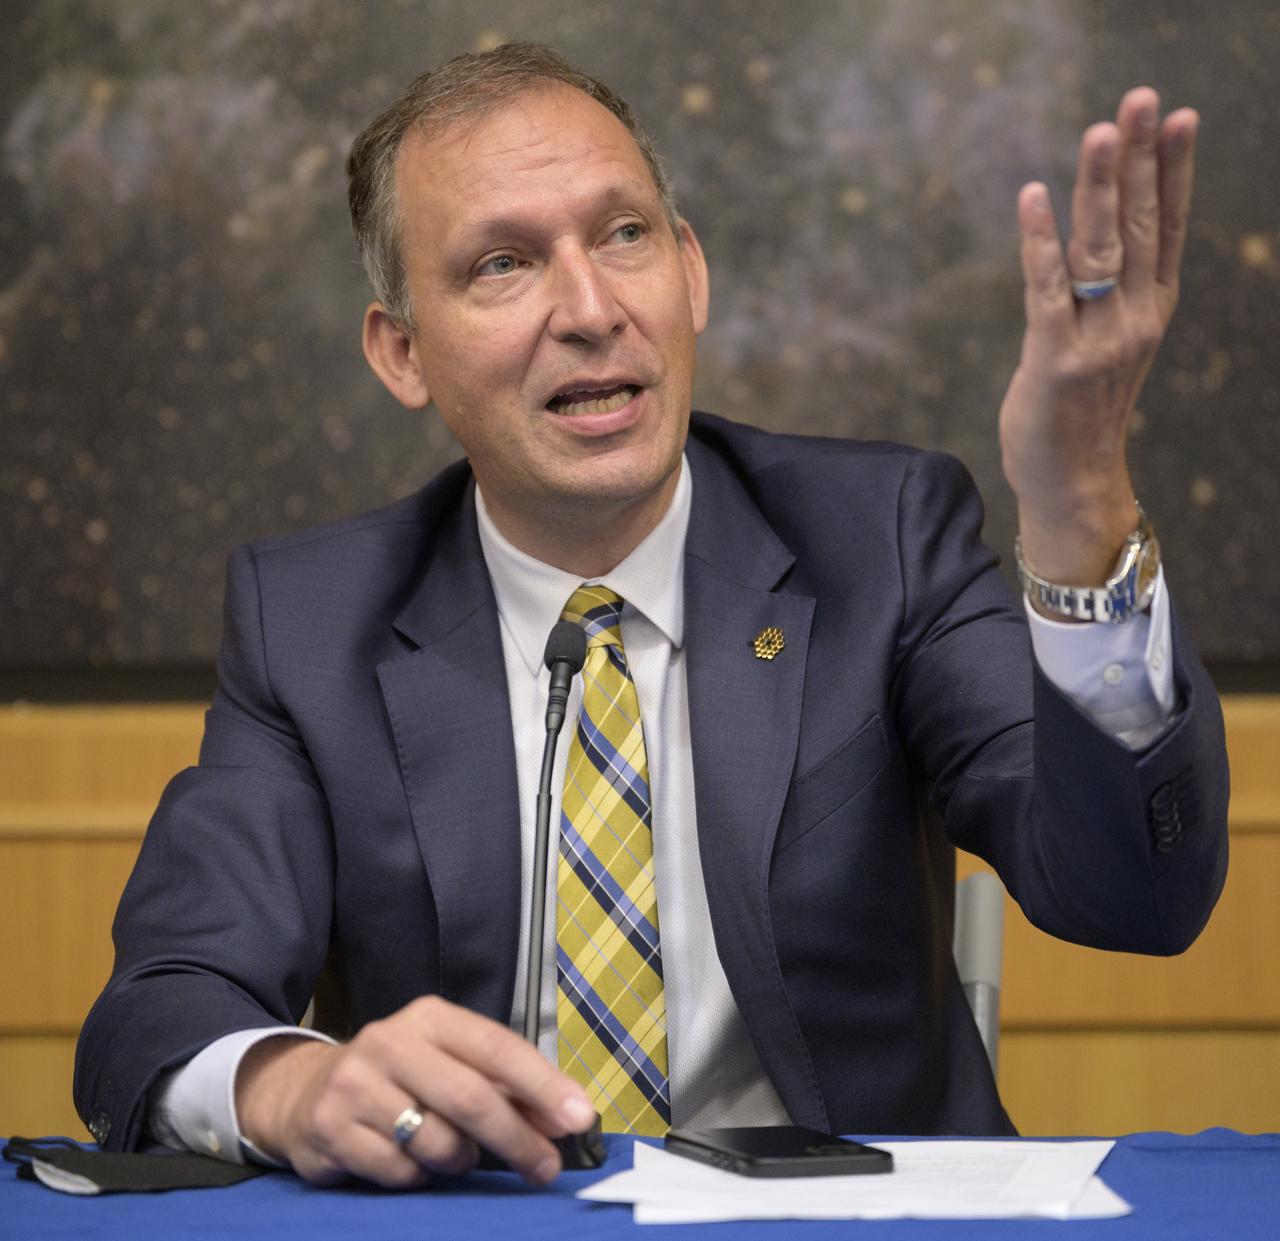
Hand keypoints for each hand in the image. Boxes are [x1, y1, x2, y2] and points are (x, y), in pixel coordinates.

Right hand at [234, 996, 595, 1187]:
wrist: (305, 1091)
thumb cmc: (399, 1078)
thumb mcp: (448, 1062)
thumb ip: (504, 1084)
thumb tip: (564, 1115)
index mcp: (431, 1018)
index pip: (498, 1048)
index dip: (543, 1085)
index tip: (579, 1117)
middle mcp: (391, 1042)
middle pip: (472, 1098)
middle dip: (518, 1139)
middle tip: (546, 1167)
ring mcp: (356, 1085)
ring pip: (437, 1143)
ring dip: (459, 1160)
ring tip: (452, 1152)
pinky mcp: (331, 1128)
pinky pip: (400, 1172)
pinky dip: (417, 1177)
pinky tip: (407, 1159)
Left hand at [999, 87, 1197, 584]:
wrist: (1072, 484)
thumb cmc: (1082, 412)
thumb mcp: (1110, 347)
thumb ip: (1108, 297)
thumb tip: (1096, 243)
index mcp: (1150, 310)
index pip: (1168, 228)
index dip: (1174, 170)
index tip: (1179, 117)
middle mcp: (1133, 319)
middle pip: (1140, 224)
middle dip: (1140, 158)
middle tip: (1142, 99)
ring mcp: (1097, 340)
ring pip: (1101, 249)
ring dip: (1100, 187)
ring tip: (1102, 131)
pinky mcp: (1055, 360)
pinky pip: (1047, 290)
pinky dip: (1040, 242)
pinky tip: (1035, 196)